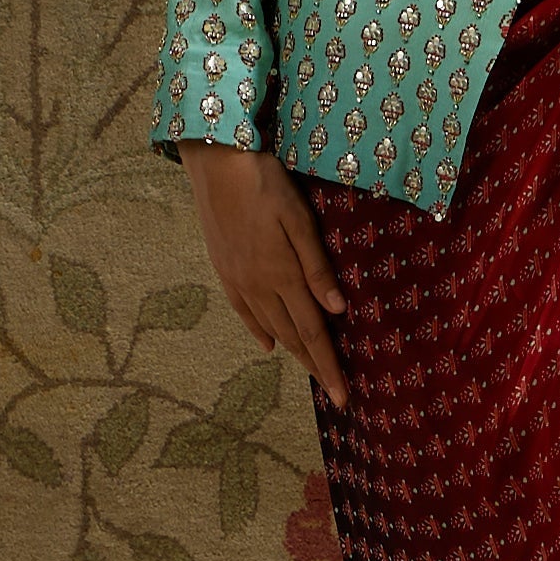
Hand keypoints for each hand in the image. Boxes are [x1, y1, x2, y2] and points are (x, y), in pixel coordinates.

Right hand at [181, 142, 349, 408]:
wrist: (216, 164)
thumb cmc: (266, 184)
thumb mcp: (299, 220)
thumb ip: (316, 266)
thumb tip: (336, 310)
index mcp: (282, 276)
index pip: (313, 333)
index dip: (329, 366)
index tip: (343, 396)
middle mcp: (258, 286)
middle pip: (294, 336)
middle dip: (316, 367)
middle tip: (335, 393)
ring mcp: (238, 280)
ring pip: (270, 327)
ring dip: (293, 351)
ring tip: (311, 370)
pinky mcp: (224, 269)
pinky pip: (244, 311)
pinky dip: (259, 331)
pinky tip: (268, 344)